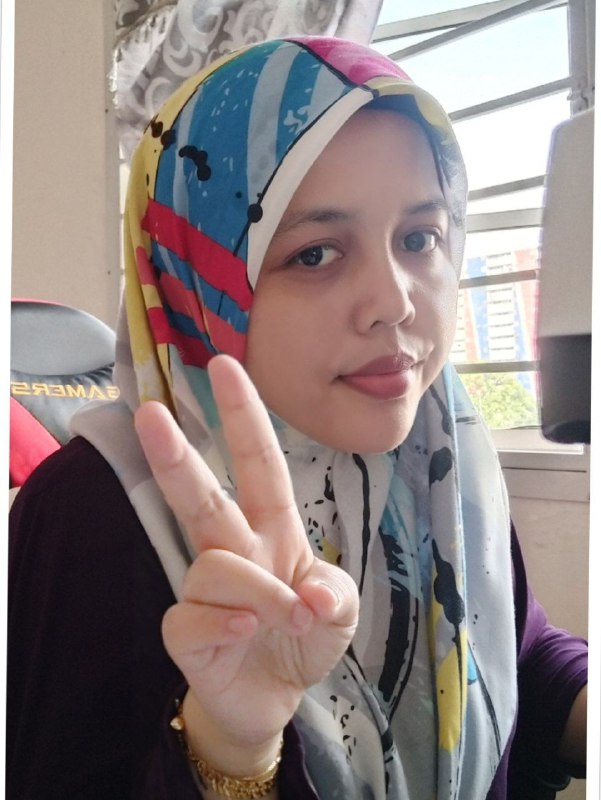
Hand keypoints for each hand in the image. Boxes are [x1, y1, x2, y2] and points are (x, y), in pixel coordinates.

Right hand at [134, 355, 358, 772]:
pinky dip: (229, 624)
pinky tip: (244, 634)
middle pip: (203, 496)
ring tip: (286, 621)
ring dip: (262, 594)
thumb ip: (335, 594)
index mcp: (272, 528)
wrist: (273, 699)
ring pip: (219, 566)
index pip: (259, 465)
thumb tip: (309, 594)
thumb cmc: (304, 637)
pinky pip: (196, 613)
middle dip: (177, 455)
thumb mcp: (338, 612)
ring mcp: (204, 587)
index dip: (245, 417)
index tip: (226, 367)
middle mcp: (234, 548)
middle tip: (148, 412)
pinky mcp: (183, 628)